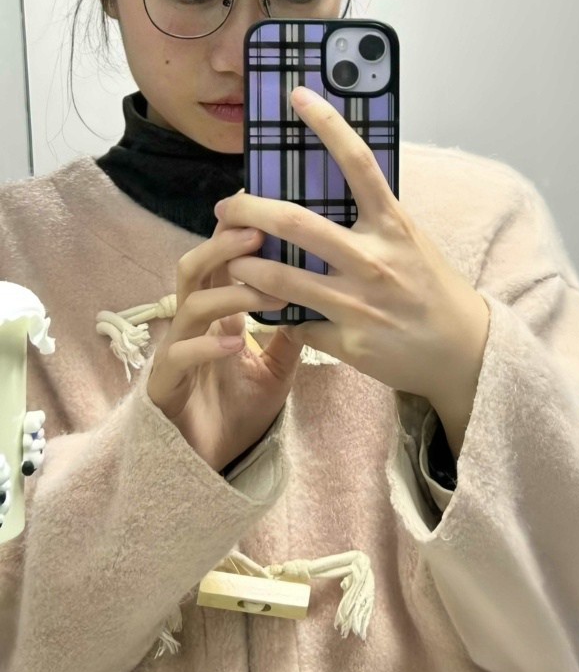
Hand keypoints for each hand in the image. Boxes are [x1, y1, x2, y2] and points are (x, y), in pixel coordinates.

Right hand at [146, 220, 299, 473]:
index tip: (259, 205)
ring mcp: (175, 352)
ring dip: (228, 293)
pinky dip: (207, 346)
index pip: (221, 263)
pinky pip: (179, 357)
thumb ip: (293, 332)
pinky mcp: (164, 385)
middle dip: (222, 247)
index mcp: (218, 315)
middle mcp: (192, 326)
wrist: (215, 466)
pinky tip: (235, 343)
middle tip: (257, 232)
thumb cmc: (241, 412)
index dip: (234, 233)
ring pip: (190, 307)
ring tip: (264, 289)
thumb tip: (321, 294)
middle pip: (194, 269)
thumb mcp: (278, 368)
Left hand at [215, 86, 489, 413]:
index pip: (358, 163)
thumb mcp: (409, 240)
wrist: (460, 349)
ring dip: (244, 265)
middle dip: (247, 209)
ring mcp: (358, 302)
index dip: (327, 124)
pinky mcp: (346, 340)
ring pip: (279, 278)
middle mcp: (373, 259)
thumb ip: (371, 218)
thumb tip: (325, 187)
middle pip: (295, 221)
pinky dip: (276, 313)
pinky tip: (267, 308)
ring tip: (232, 258)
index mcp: (393, 225)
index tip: (298, 95)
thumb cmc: (430, 287)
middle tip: (225, 206)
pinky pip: (294, 322)